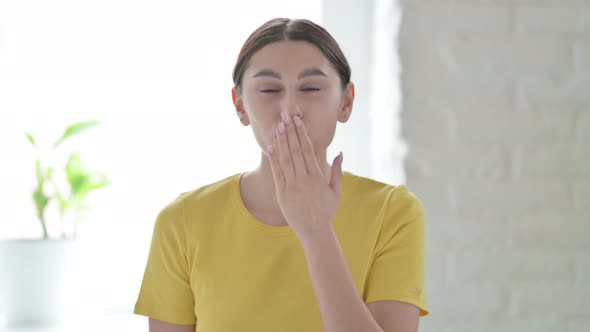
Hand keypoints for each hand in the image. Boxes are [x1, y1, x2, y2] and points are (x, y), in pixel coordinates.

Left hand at [265, 111, 343, 240]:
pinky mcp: (282, 193)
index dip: (302, 134)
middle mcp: (303, 179)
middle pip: (295, 150)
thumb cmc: (327, 212)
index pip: (307, 150)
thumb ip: (336, 171)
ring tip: (278, 127)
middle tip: (286, 117)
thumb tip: (340, 153)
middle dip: (290, 132)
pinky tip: (270, 147)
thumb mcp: (336, 191)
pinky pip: (277, 172)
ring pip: (285, 159)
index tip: (298, 121)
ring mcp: (291, 186)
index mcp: (316, 176)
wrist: (315, 232)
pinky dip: (273, 159)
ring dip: (281, 141)